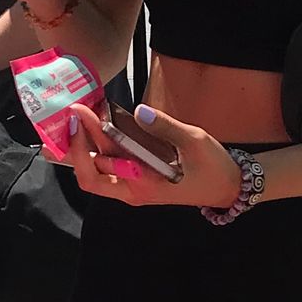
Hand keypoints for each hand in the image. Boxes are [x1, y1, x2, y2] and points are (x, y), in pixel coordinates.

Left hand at [63, 102, 243, 209]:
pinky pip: (111, 168)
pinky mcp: (137, 181)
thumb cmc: (212, 166)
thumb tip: (139, 111)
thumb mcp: (193, 141)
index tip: (80, 114)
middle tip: (75, 116)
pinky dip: (101, 148)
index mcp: (143, 183)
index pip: (99, 168)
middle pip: (89, 176)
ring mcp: (133, 188)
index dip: (85, 141)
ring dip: (87, 147)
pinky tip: (100, 126)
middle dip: (77, 147)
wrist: (226, 186)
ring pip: (97, 172)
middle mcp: (132, 190)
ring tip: (83, 117)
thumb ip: (165, 126)